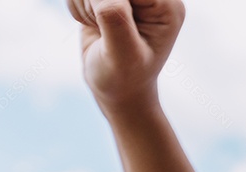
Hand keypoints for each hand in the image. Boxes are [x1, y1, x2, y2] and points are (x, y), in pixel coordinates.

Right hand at [69, 0, 185, 114]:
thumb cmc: (124, 77)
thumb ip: (114, 17)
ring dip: (85, 6)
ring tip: (101, 31)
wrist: (115, 89)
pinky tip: (94, 27)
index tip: (106, 22)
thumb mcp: (123, 53)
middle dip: (95, 3)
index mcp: (168, 6)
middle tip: (104, 29)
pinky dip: (78, 7)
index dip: (108, 2)